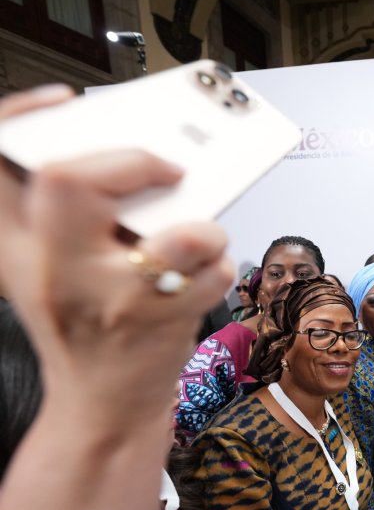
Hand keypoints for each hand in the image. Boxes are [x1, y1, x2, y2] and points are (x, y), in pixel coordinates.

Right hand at [0, 86, 231, 423]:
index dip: (20, 117)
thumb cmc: (85, 329)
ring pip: (176, 232)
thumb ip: (60, 215)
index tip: (62, 100)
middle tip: (164, 169)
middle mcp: (52, 269)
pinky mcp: (157, 321)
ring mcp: (107, 297)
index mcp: (16, 247)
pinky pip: (209, 268)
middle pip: (70, 181)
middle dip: (132, 163)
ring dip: (203, 228)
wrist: (102, 409)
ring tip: (194, 240)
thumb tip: (125, 155)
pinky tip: (200, 277)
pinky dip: (218, 265)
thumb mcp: (43, 271)